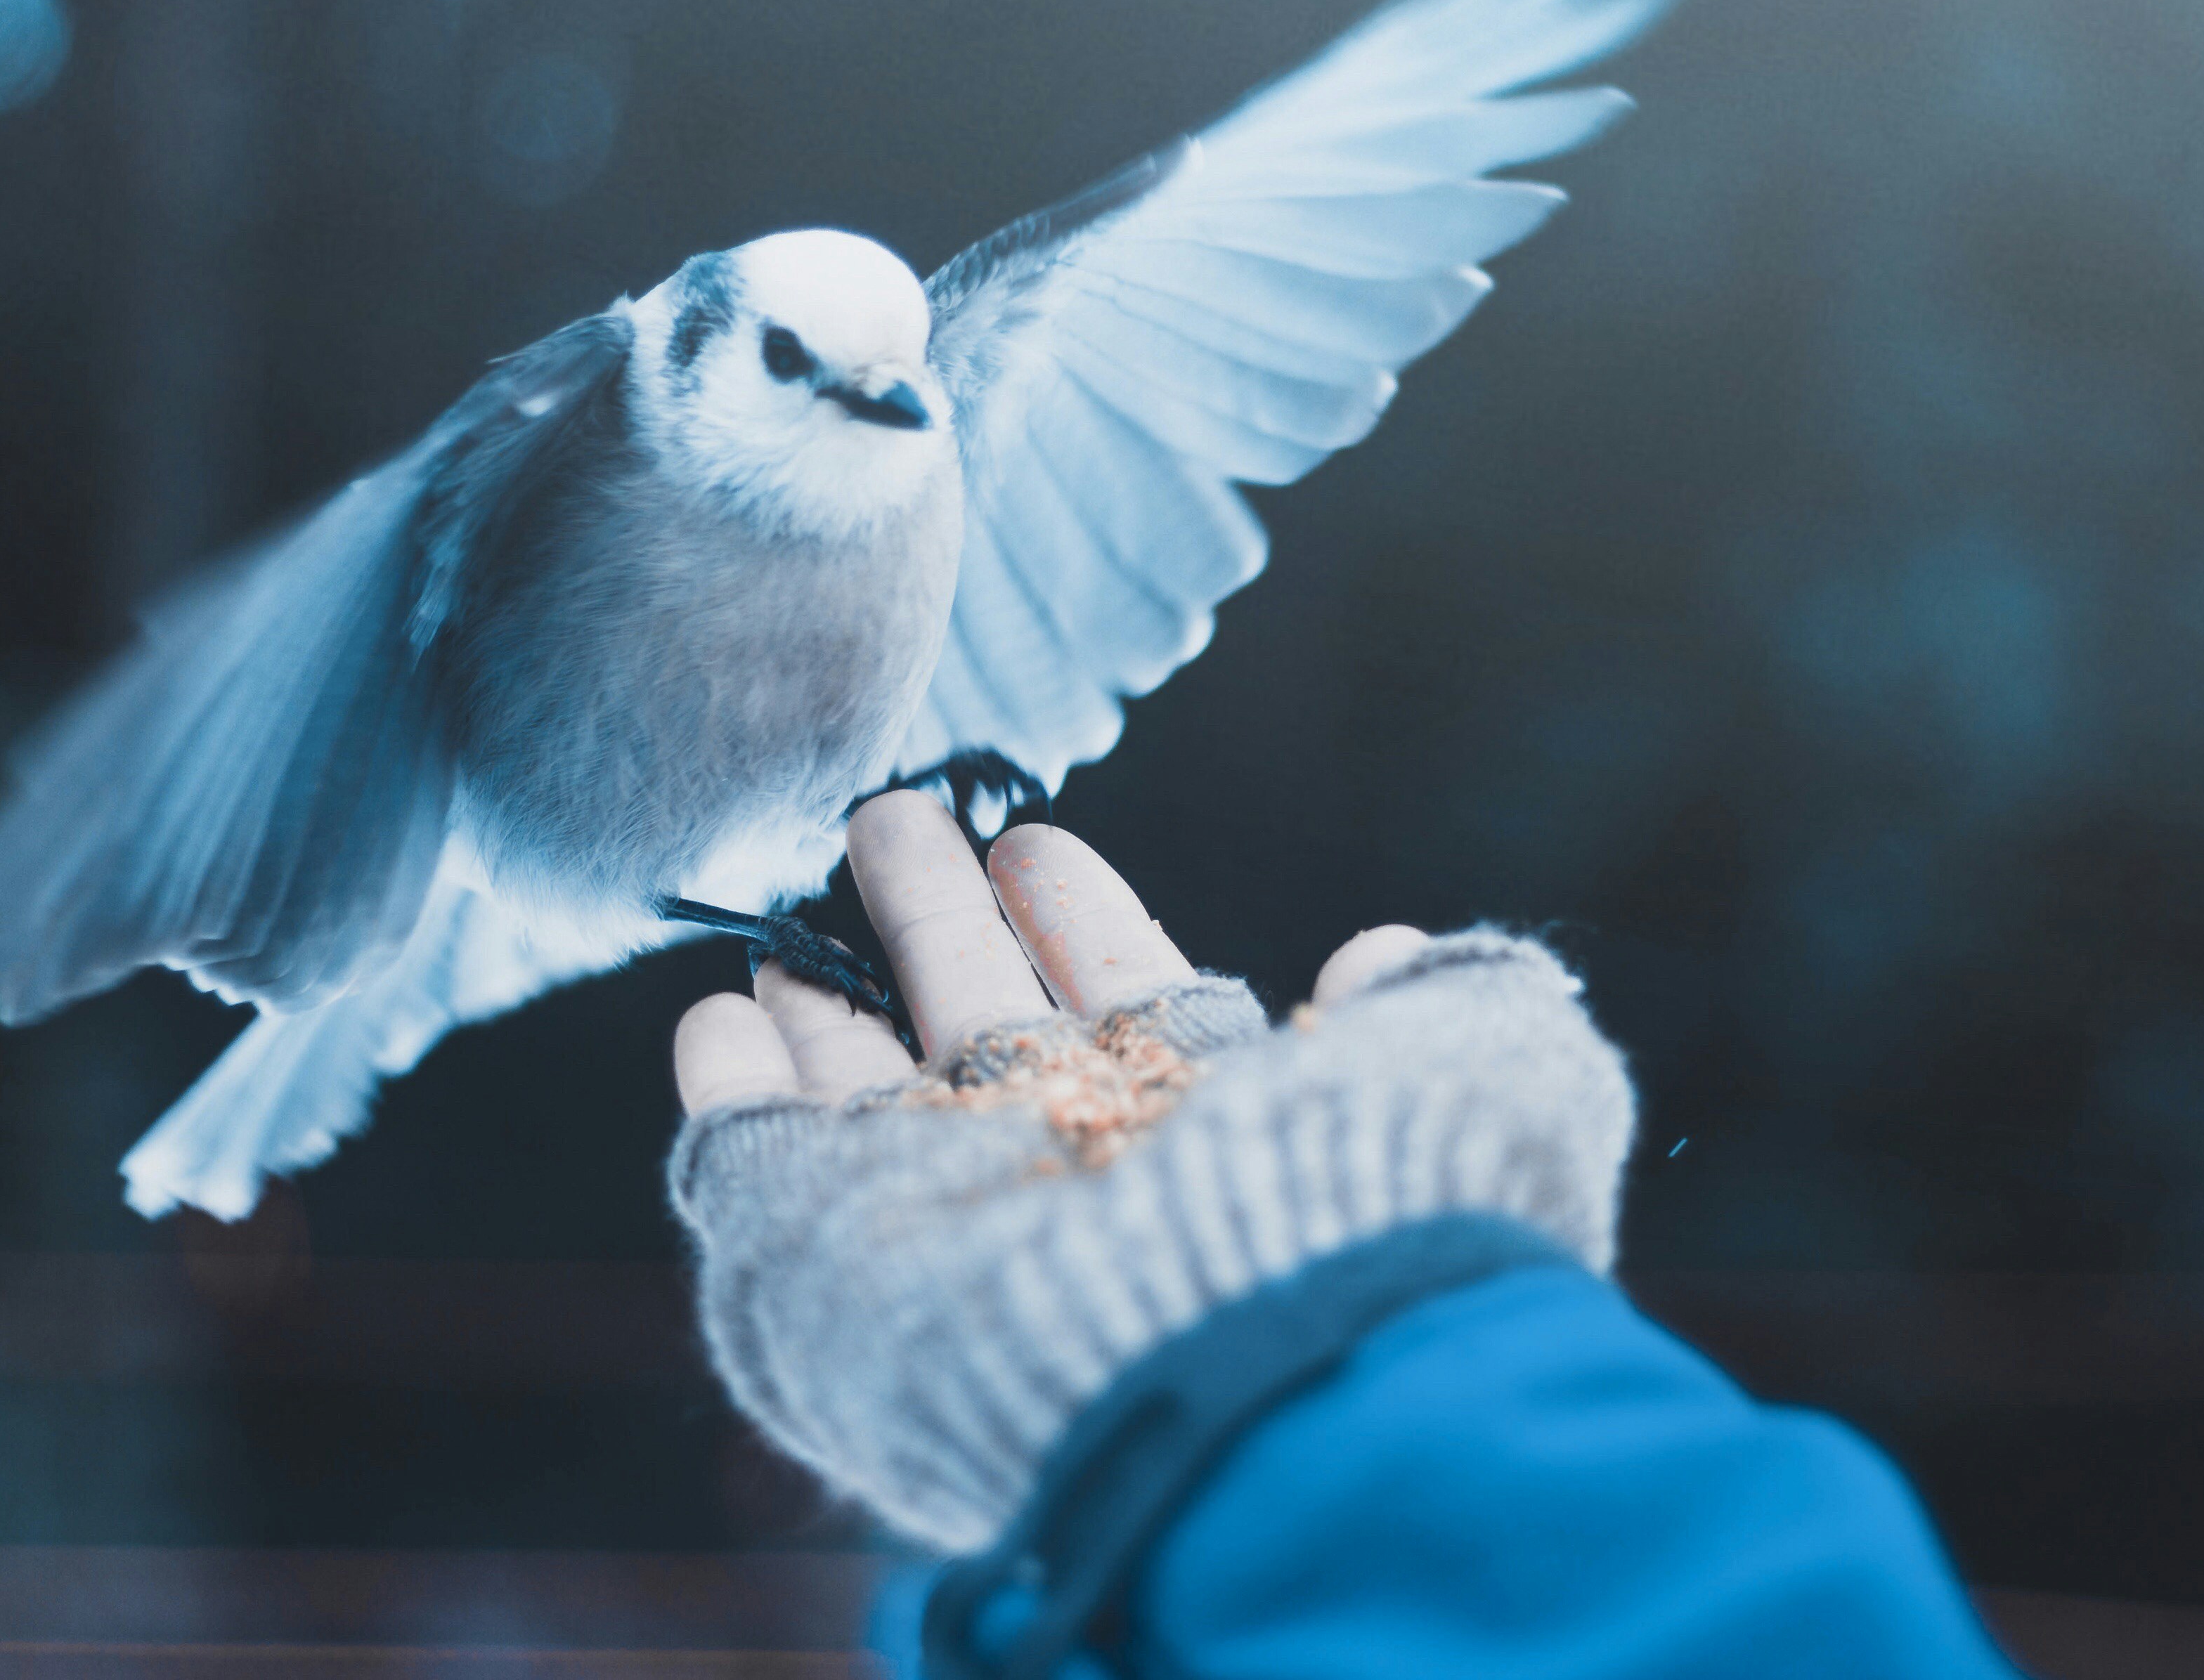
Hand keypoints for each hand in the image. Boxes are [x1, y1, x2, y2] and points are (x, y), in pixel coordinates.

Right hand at [664, 791, 1632, 1552]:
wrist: (1243, 1384)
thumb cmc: (1381, 1219)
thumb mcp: (1482, 1076)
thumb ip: (1447, 1005)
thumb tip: (1388, 952)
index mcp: (1208, 1138)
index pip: (1131, 1010)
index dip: (1086, 922)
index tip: (1039, 844)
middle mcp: (1069, 1180)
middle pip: (986, 1023)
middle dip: (942, 918)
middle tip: (900, 818)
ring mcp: (940, 1218)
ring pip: (871, 1080)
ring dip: (834, 982)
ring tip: (800, 896)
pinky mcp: (817, 1256)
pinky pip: (757, 1156)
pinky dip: (730, 1086)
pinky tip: (721, 1020)